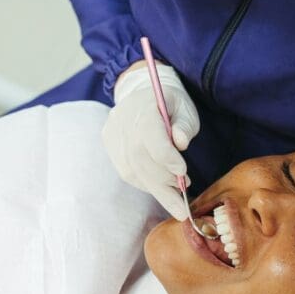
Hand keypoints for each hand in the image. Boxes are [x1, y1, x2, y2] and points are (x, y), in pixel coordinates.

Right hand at [102, 62, 200, 218]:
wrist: (144, 94)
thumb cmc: (170, 105)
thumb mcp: (185, 109)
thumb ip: (184, 125)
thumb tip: (181, 142)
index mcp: (143, 106)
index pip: (150, 135)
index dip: (166, 157)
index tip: (183, 172)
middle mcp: (123, 120)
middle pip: (139, 158)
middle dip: (163, 182)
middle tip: (182, 200)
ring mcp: (113, 133)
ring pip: (132, 170)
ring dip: (156, 187)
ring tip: (175, 195)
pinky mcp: (109, 145)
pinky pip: (127, 172)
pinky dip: (145, 184)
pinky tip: (160, 186)